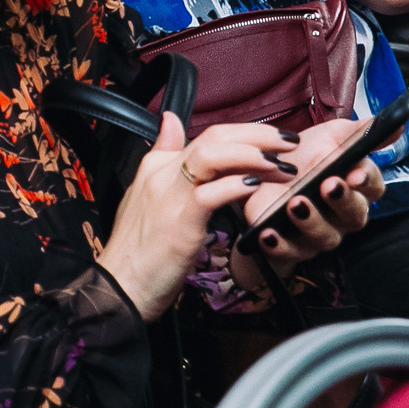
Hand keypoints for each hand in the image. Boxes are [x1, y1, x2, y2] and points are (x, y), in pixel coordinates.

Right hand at [104, 113, 302, 319]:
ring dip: (252, 154)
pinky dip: (236, 186)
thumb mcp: (147, 194)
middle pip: (215, 136)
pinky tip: (256, 188)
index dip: (247, 133)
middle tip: (289, 142)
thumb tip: (171, 121)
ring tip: (281, 164)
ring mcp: (170, 195)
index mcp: (158, 165)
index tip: (274, 142)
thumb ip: (164, 156)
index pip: (209, 134)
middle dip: (258, 134)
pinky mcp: (179, 221)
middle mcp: (163, 172)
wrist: (119, 286)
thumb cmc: (139, 248)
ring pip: (213, 154)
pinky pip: (211, 193)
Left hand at [225, 116, 382, 282]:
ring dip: (311, 221)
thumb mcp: (329, 136)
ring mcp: (318, 233)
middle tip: (328, 184)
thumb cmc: (302, 157)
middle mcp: (342, 214)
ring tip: (294, 203)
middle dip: (343, 201)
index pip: (373, 187)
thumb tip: (399, 125)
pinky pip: (291, 252)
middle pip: (355, 215)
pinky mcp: (292, 247)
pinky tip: (269, 232)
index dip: (366, 180)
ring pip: (326, 237)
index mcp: (354, 186)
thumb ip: (361, 132)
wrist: (262, 178)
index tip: (355, 172)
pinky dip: (280, 245)